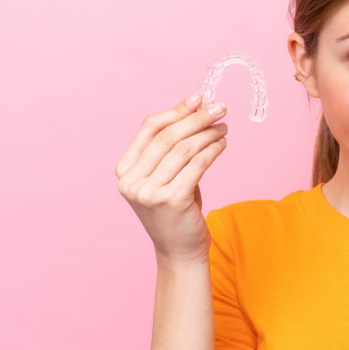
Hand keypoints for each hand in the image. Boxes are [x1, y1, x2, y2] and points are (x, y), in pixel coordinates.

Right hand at [115, 93, 227, 264]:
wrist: (180, 251)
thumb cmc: (176, 210)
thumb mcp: (166, 176)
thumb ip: (172, 148)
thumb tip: (196, 107)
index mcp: (125, 170)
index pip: (149, 129)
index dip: (176, 111)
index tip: (198, 98)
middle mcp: (132, 181)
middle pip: (168, 137)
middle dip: (196, 118)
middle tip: (219, 108)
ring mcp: (149, 192)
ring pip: (184, 149)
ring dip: (208, 133)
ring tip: (223, 127)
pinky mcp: (171, 201)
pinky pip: (197, 165)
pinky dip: (213, 150)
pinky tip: (222, 144)